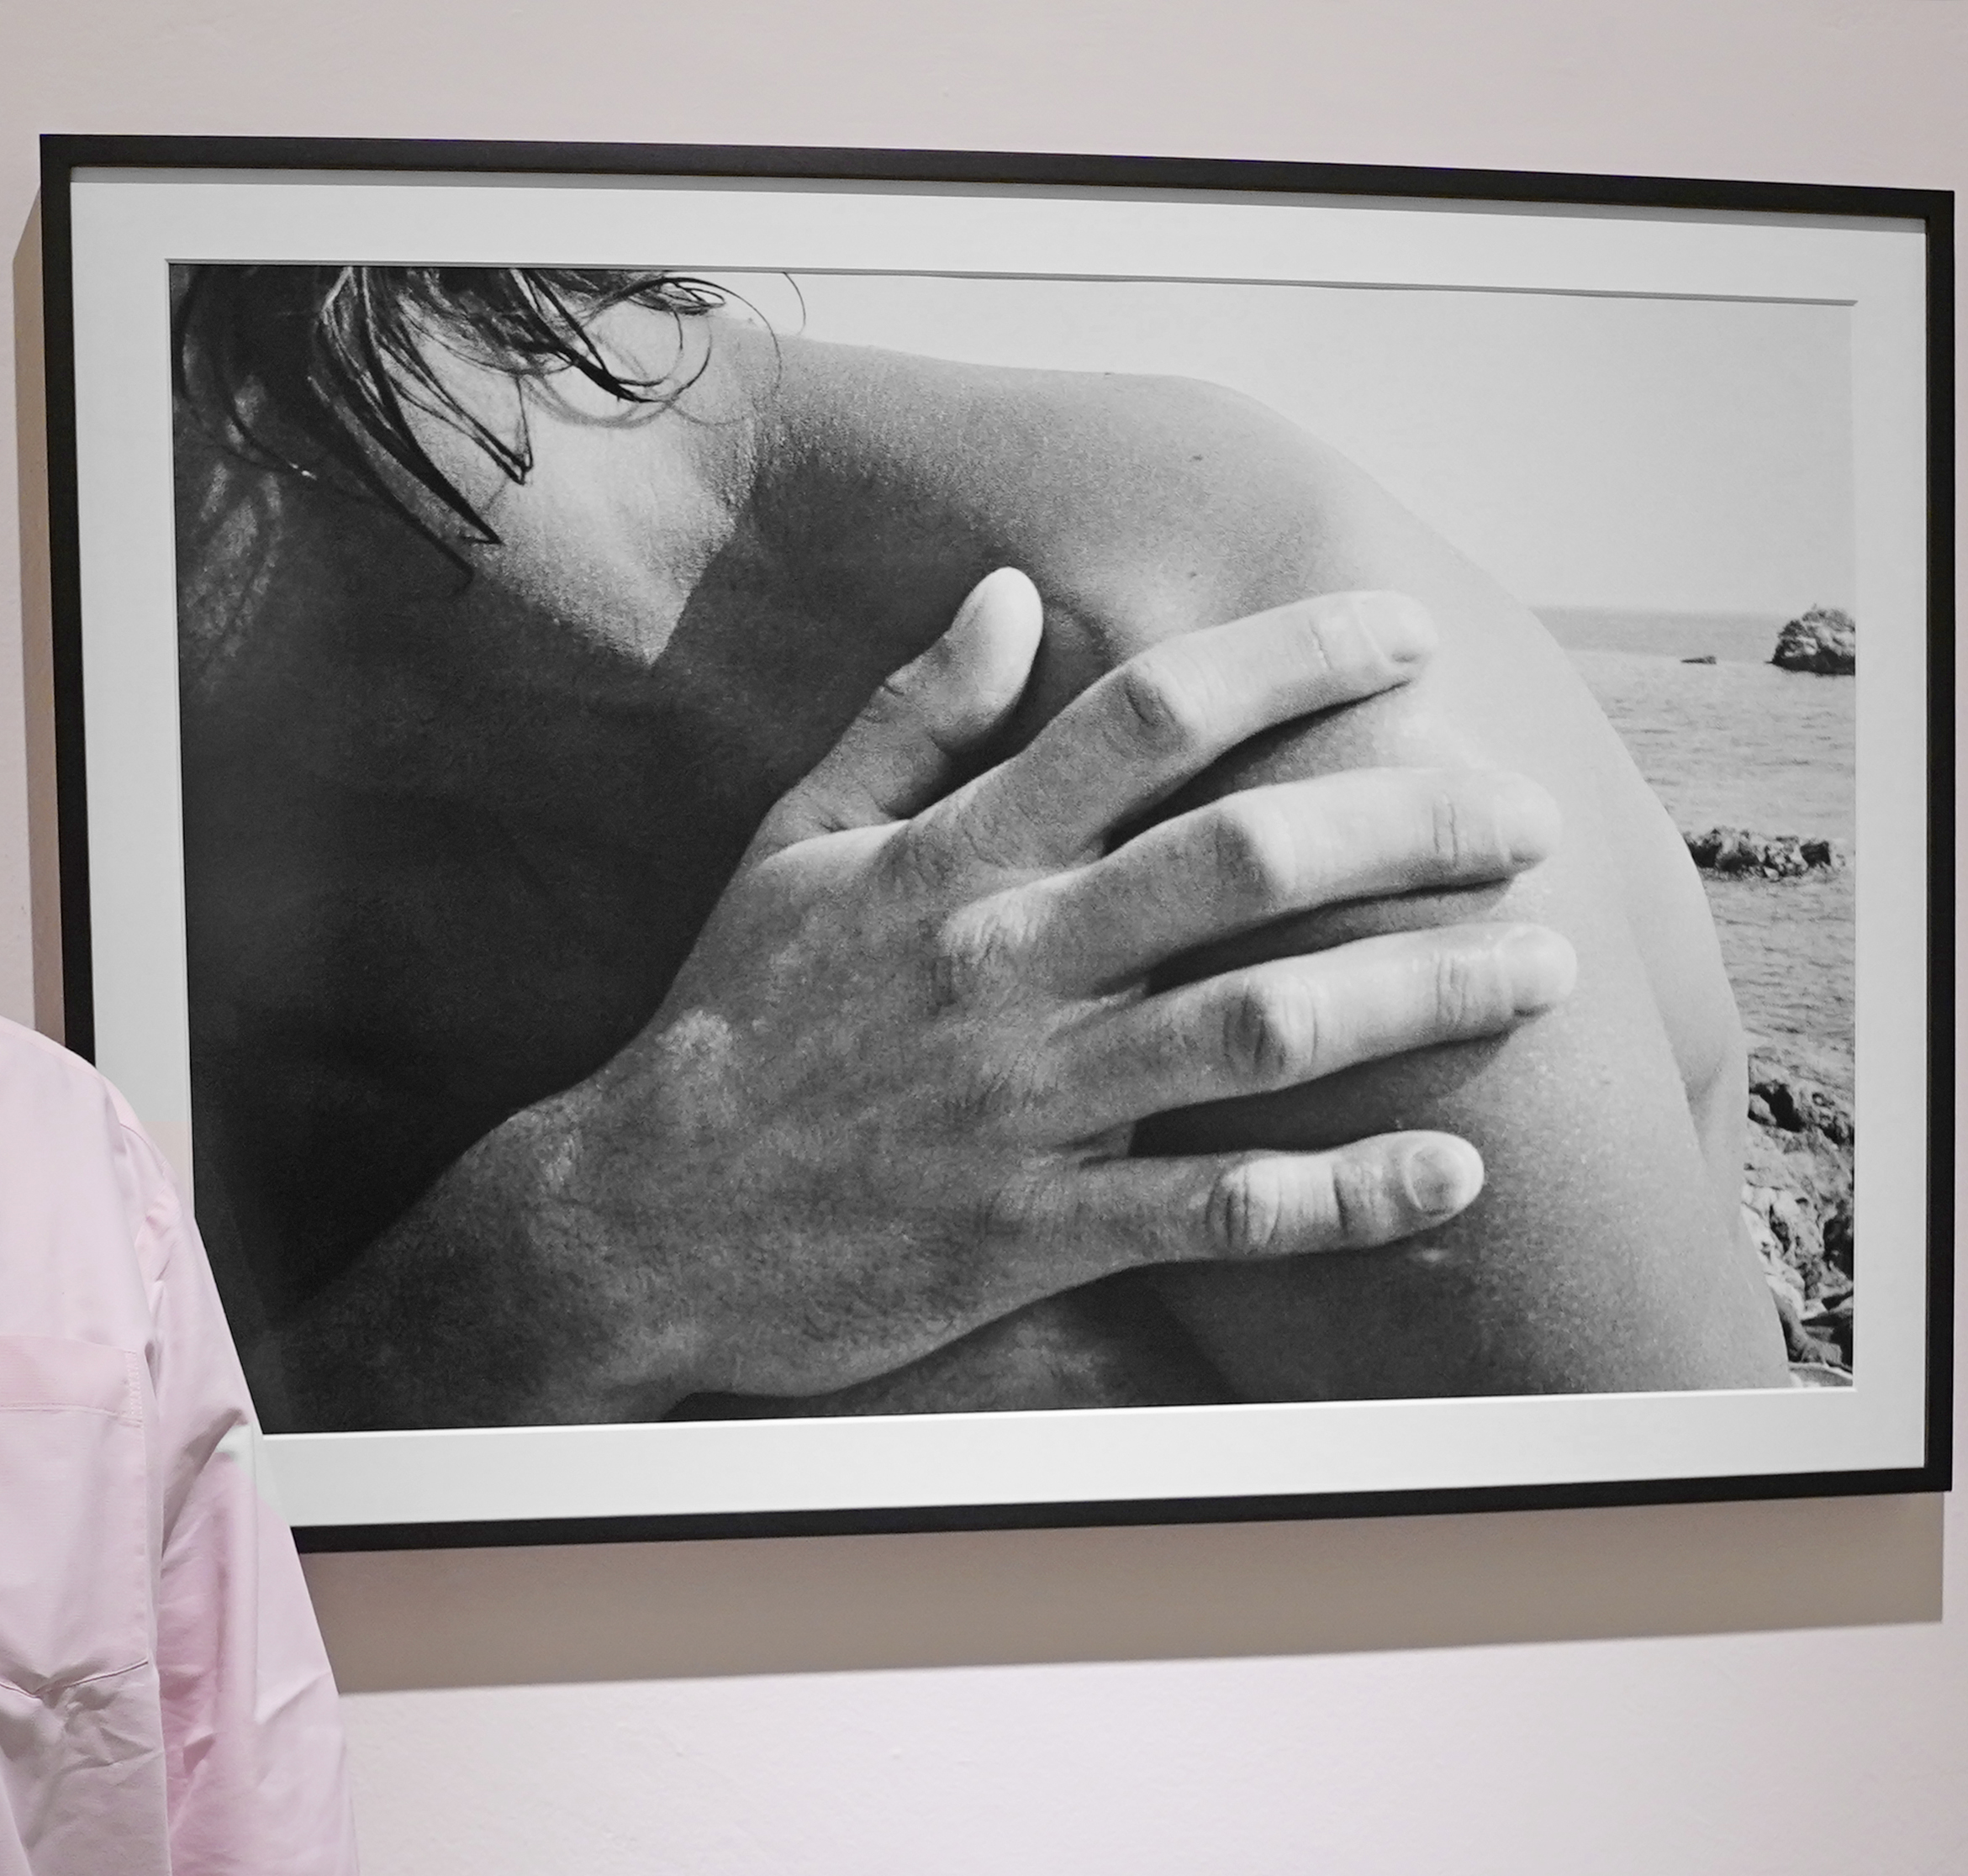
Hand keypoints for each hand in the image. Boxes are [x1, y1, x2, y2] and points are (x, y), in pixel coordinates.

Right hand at [541, 570, 1575, 1401]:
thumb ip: (906, 719)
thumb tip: (1009, 591)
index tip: (1400, 635)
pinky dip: (1346, 1197)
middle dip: (1410, 823)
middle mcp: (1005, 964)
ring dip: (1422, 994)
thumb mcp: (793, 845)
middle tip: (1525, 814)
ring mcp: (1026, 1102)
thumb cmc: (727, 1019)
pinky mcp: (1035, 1230)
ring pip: (1261, 1030)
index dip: (1286, 660)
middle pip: (1244, 863)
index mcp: (952, 859)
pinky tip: (1454, 1174)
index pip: (1142, 719)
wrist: (638, 1219)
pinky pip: (1219, 1213)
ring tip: (1543, 969)